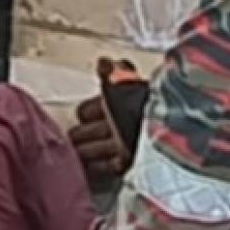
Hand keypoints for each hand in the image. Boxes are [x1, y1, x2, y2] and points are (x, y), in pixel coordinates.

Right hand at [67, 58, 147, 178]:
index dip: (89, 109)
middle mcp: (127, 121)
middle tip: (70, 138)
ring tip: (73, 155)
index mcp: (125, 98)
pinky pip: (108, 164)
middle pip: (100, 128)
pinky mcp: (130, 160)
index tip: (79, 114)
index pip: (102, 103)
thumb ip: (111, 71)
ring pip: (101, 147)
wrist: (159, 129)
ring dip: (87, 150)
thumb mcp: (121, 80)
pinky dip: (97, 166)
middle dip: (84, 132)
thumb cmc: (140, 103)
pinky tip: (87, 168)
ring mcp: (128, 142)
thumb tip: (104, 61)